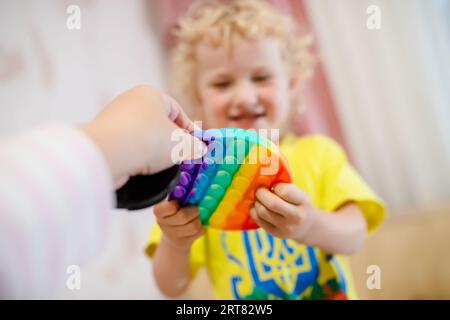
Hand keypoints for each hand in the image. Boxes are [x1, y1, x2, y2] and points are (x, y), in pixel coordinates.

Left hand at [80, 85, 205, 186]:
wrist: (106, 155)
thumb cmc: (149, 140)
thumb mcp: (182, 144)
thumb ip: (196, 147)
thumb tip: (201, 150)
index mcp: (150, 94)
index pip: (177, 110)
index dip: (190, 129)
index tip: (197, 146)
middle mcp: (130, 102)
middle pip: (159, 124)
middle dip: (172, 142)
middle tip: (182, 158)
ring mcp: (114, 121)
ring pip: (143, 138)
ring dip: (155, 153)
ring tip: (163, 167)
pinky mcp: (104, 140)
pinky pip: (128, 149)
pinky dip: (137, 159)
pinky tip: (144, 171)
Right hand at [153, 200, 203, 249]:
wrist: (173, 236)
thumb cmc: (176, 213)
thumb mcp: (174, 202)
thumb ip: (181, 195)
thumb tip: (195, 187)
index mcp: (159, 210)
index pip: (168, 207)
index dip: (176, 204)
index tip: (179, 202)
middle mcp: (163, 223)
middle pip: (183, 216)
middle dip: (193, 210)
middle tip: (194, 208)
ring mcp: (172, 235)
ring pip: (194, 225)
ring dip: (198, 219)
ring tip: (195, 217)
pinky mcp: (183, 242)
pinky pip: (199, 232)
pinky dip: (201, 227)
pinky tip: (195, 225)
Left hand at [250, 183, 315, 241]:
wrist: (307, 227)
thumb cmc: (299, 204)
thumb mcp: (299, 194)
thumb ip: (285, 187)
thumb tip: (262, 180)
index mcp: (304, 202)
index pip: (284, 191)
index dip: (275, 186)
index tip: (275, 186)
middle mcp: (296, 217)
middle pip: (271, 203)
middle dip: (261, 193)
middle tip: (260, 189)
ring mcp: (285, 227)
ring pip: (262, 211)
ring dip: (257, 202)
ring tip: (259, 199)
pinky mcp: (275, 233)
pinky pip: (258, 220)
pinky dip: (254, 210)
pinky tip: (257, 207)